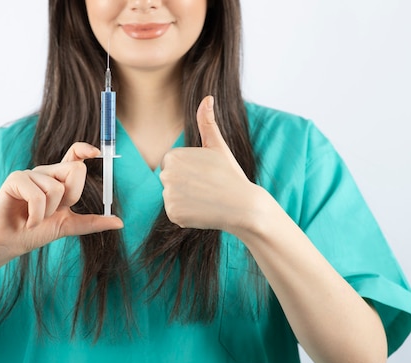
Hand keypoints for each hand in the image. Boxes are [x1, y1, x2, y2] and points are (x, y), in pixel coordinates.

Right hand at [0, 142, 122, 260]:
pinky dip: (36, 215)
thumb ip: (93, 222)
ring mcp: (30, 174)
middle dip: (70, 197)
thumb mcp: (69, 226)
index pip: (74, 155)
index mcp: (57, 179)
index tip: (96, 153)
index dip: (85, 149)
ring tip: (36, 219)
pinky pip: (38, 196)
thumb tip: (119, 222)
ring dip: (48, 212)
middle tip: (53, 212)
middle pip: (74, 170)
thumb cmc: (35, 233)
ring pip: (56, 188)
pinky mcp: (15, 179)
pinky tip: (28, 222)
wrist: (10, 244)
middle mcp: (45, 172)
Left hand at [160, 96, 258, 232]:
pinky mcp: (173, 214)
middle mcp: (166, 175)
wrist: (243, 206)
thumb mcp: (218, 146)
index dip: (190, 172)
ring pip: (173, 198)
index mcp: (173, 156)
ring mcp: (169, 195)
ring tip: (206, 199)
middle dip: (186, 186)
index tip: (205, 175)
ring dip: (187, 201)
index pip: (172, 166)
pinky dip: (187, 215)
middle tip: (206, 188)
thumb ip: (207, 123)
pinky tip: (202, 211)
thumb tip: (207, 97)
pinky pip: (175, 214)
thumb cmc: (231, 175)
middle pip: (170, 182)